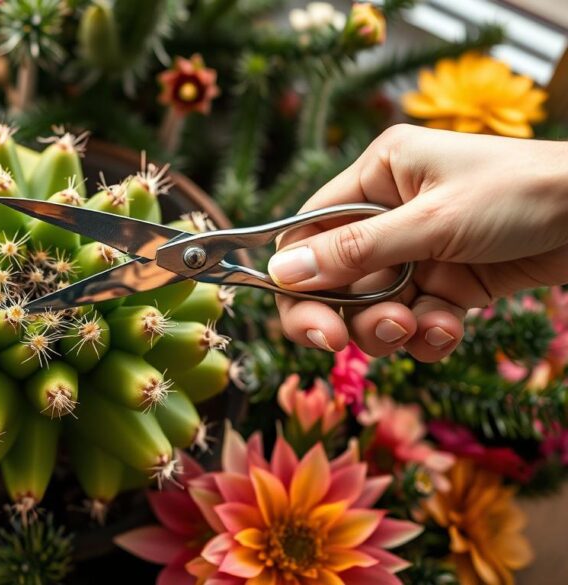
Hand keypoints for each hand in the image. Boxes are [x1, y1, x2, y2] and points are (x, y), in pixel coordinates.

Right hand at [268, 125, 567, 360]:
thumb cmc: (523, 194)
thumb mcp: (433, 222)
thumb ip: (356, 251)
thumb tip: (282, 272)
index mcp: (378, 176)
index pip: (309, 233)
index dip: (299, 281)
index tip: (312, 326)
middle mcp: (390, 212)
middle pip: (333, 278)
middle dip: (344, 313)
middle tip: (342, 345)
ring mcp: (420, 250)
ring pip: (373, 307)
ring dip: (389, 328)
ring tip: (421, 326)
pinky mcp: (450, 283)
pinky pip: (415, 320)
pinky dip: (427, 334)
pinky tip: (450, 329)